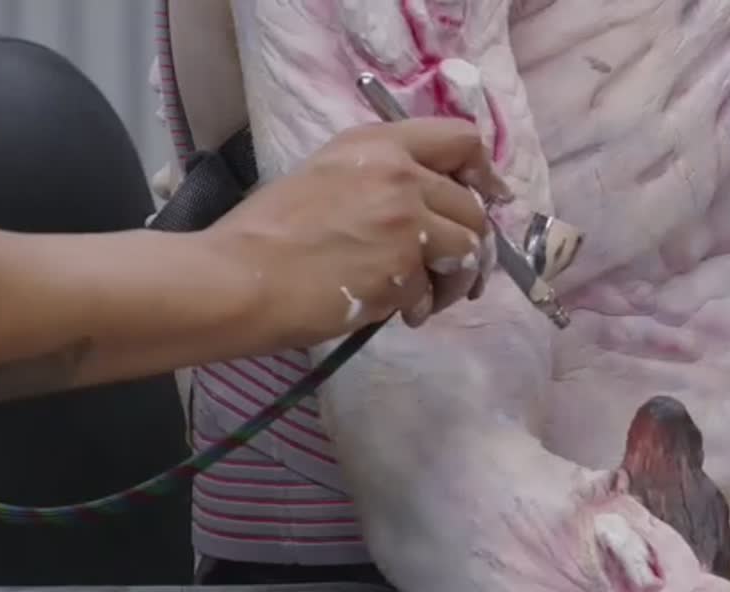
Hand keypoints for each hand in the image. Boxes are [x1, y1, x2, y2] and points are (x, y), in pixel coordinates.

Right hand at [208, 117, 511, 345]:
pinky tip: (394, 313)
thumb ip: (380, 179)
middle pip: (472, 206)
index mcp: (377, 145)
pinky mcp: (404, 270)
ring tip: (425, 299)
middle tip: (452, 270)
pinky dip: (421, 306)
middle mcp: (400, 175)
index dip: (483, 171)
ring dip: (454, 280)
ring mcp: (406, 222)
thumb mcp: (326, 175)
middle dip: (471, 243)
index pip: (459, 139)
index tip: (489, 196)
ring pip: (467, 251)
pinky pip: (433, 289)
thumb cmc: (268, 232)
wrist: (239, 278)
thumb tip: (425, 206)